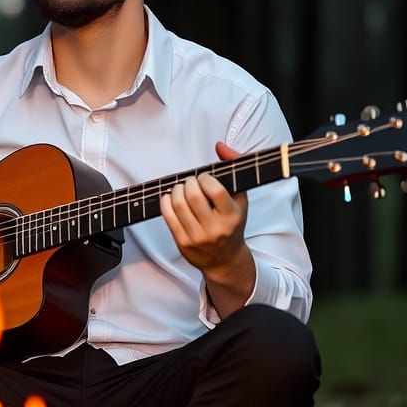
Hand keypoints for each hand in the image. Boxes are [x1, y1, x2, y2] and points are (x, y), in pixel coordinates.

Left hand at [159, 141, 255, 317]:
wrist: (225, 260)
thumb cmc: (232, 224)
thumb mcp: (241, 199)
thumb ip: (235, 167)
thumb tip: (220, 146)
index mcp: (233, 217)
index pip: (215, 190)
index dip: (206, 179)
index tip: (205, 178)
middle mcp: (216, 229)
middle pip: (193, 196)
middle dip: (188, 183)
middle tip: (190, 182)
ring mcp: (198, 237)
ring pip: (178, 205)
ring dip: (176, 190)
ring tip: (181, 189)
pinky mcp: (183, 243)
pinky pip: (167, 216)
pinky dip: (166, 201)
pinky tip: (171, 198)